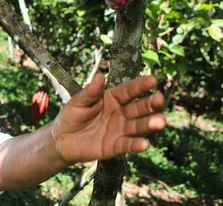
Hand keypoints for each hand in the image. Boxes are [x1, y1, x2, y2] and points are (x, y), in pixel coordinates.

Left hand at [52, 74, 166, 164]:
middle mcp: (120, 113)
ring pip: (138, 126)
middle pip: (138, 108)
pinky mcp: (116, 146)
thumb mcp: (78, 102)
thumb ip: (91, 92)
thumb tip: (100, 75)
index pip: (128, 90)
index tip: (153, 79)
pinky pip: (128, 145)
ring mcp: (120, 130)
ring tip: (161, 121)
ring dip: (149, 124)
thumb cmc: (71, 115)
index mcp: (112, 98)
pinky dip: (136, 144)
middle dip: (150, 104)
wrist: (62, 139)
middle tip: (159, 99)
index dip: (140, 85)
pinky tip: (145, 144)